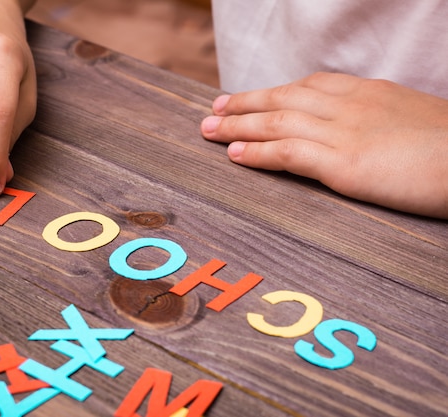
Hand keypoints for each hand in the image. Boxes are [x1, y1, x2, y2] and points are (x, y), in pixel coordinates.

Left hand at [201, 72, 447, 218]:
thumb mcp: (411, 118)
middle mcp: (349, 106)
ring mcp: (344, 132)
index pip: (308, 86)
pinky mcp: (344, 163)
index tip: (247, 96)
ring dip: (237, 126)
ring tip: (208, 130)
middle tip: (213, 110)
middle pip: (283, 98)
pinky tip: (233, 154)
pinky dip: (256, 152)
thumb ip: (378, 117)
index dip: (272, 91)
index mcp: (367, 92)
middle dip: (243, 104)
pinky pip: (287, 153)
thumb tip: (360, 130)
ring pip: (276, 122)